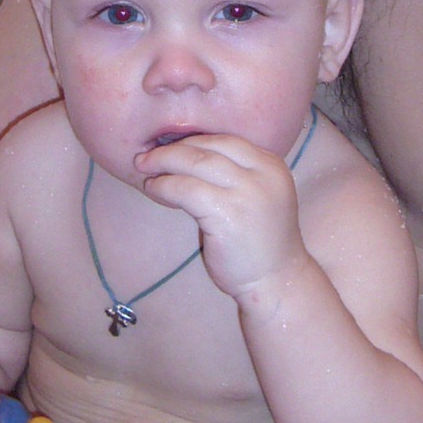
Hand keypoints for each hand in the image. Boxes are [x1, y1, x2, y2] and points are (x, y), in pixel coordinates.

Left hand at [134, 135, 305, 304]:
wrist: (278, 281)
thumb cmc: (261, 243)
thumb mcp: (258, 197)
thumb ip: (235, 176)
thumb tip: (185, 157)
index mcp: (271, 166)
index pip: (225, 141)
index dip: (193, 141)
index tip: (170, 148)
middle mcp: (263, 174)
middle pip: (208, 147)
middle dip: (172, 149)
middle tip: (146, 157)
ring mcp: (248, 193)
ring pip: (195, 163)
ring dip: (163, 164)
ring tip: (144, 170)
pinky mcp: (228, 213)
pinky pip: (187, 190)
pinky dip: (165, 186)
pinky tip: (154, 190)